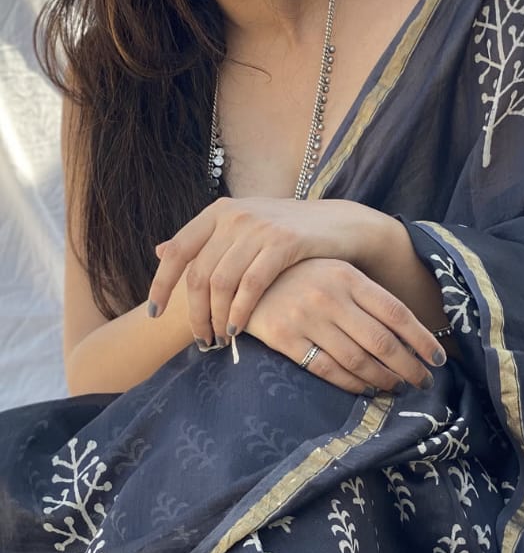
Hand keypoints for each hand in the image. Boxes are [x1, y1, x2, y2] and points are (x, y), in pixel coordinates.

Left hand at [145, 196, 392, 345]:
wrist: (339, 224)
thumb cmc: (288, 234)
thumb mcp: (242, 228)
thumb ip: (204, 240)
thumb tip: (159, 250)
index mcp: (218, 212)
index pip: (177, 251)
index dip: (161, 284)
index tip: (154, 313)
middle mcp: (234, 215)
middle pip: (198, 273)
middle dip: (194, 313)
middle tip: (200, 339)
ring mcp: (259, 227)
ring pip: (222, 283)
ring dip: (217, 317)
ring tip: (219, 340)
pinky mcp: (284, 242)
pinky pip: (251, 285)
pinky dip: (240, 312)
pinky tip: (238, 331)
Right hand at [244, 258, 443, 393]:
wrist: (240, 279)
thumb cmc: (299, 278)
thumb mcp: (334, 273)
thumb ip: (366, 296)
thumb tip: (410, 336)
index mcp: (347, 275)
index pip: (396, 312)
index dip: (422, 339)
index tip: (438, 359)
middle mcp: (329, 296)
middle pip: (381, 342)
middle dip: (408, 367)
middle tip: (422, 382)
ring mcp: (305, 318)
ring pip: (358, 361)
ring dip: (383, 379)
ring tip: (397, 387)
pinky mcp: (285, 339)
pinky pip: (329, 371)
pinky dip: (353, 385)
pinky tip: (367, 389)